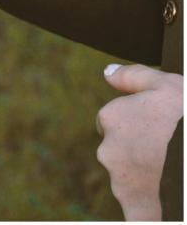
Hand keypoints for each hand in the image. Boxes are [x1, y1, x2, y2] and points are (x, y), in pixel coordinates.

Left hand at [96, 63, 182, 220]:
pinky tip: (157, 208)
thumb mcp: (169, 85)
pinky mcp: (137, 207)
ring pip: (130, 179)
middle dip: (141, 152)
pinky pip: (137, 212)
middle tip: (171, 150)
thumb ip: (135, 77)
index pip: (114, 120)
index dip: (140, 123)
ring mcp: (122, 181)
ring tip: (176, 172)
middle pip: (120, 151)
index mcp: (112, 118)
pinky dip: (145, 210)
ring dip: (148, 177)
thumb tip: (108, 73)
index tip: (162, 127)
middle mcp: (109, 150)